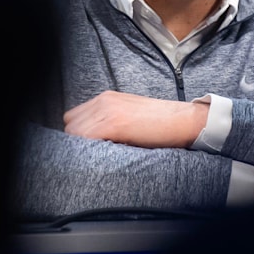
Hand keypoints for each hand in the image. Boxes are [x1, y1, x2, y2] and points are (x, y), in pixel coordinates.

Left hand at [64, 91, 208, 148]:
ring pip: (74, 132)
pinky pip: (85, 138)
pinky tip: (104, 155)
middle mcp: (103, 101)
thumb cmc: (160, 124)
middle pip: (70, 124)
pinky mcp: (113, 123)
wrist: (183, 121)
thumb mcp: (130, 115)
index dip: (79, 134)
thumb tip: (95, 140)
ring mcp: (107, 110)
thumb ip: (110, 121)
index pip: (74, 117)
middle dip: (78, 140)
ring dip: (82, 146)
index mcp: (106, 98)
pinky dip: (88, 149)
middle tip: (95, 153)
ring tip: (100, 155)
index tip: (89, 146)